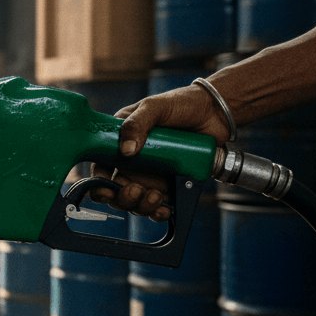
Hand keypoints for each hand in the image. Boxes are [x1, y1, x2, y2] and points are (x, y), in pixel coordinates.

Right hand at [89, 83, 230, 220]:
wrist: (215, 110)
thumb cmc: (181, 103)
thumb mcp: (155, 107)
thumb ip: (137, 123)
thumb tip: (126, 151)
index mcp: (120, 141)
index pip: (102, 166)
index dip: (100, 183)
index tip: (106, 191)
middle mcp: (132, 160)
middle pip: (117, 190)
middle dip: (123, 198)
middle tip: (136, 190)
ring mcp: (151, 173)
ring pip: (136, 200)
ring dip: (142, 206)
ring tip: (156, 196)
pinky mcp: (171, 182)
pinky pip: (159, 204)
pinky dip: (158, 212)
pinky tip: (164, 210)